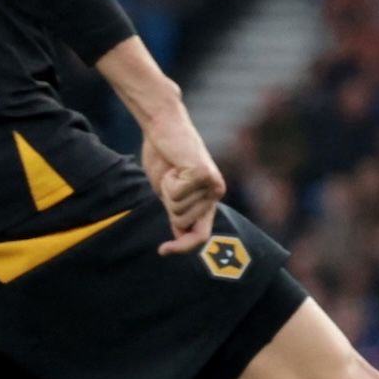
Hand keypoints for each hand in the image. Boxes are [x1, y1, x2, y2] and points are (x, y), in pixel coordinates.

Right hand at [139, 112, 224, 256]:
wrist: (163, 127)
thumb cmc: (164, 156)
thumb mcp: (169, 191)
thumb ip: (177, 212)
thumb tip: (180, 239)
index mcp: (208, 199)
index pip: (200, 235)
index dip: (183, 247)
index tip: (163, 251)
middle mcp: (215, 194)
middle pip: (181, 220)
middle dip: (167, 202)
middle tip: (169, 178)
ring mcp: (213, 185)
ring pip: (178, 208)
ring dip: (167, 189)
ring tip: (172, 170)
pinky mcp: (205, 175)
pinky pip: (176, 193)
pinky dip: (168, 181)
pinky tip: (174, 165)